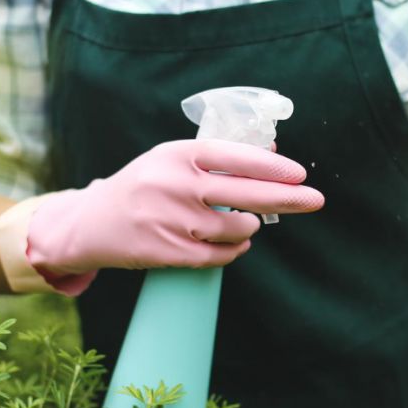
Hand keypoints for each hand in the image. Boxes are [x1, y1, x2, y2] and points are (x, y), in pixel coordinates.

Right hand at [26, 139, 323, 276]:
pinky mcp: (167, 251)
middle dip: (286, 198)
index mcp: (176, 155)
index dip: (271, 166)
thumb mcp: (172, 160)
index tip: (300, 174)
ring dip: (250, 228)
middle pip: (244, 194)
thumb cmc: (142, 186)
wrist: (91, 224)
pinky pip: (218, 256)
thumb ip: (218, 157)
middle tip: (316, 200)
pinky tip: (235, 245)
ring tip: (247, 224)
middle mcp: (173, 185)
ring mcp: (170, 220)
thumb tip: (271, 152)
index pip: (234, 156)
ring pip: (235, 229)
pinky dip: (234, 251)